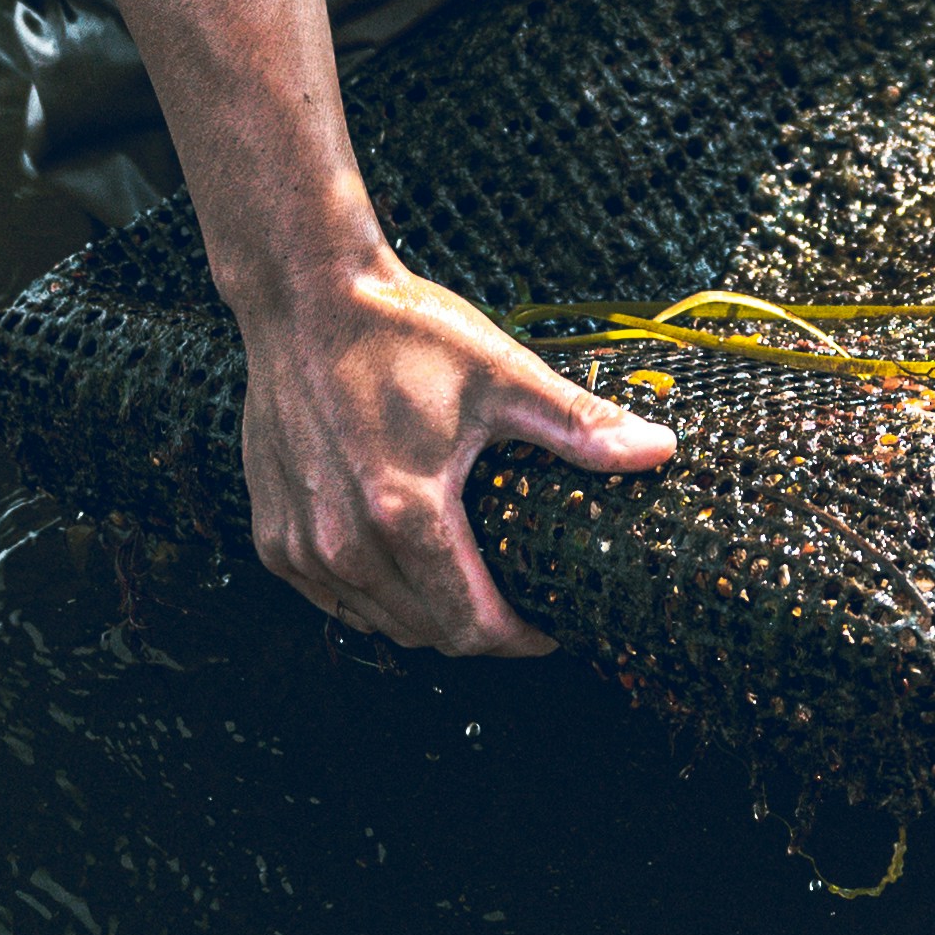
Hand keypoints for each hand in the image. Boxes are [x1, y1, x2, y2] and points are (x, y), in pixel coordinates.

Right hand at [238, 263, 677, 654]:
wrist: (303, 296)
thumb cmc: (400, 331)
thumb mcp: (500, 374)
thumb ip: (579, 424)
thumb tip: (660, 449)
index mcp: (406, 512)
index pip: (473, 627)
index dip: (521, 638)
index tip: (550, 623)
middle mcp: (346, 544)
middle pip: (429, 635)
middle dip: (480, 631)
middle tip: (514, 600)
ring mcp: (302, 546)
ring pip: (380, 625)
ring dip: (426, 618)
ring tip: (465, 582)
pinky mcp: (273, 536)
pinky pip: (334, 600)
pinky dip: (372, 597)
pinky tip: (402, 562)